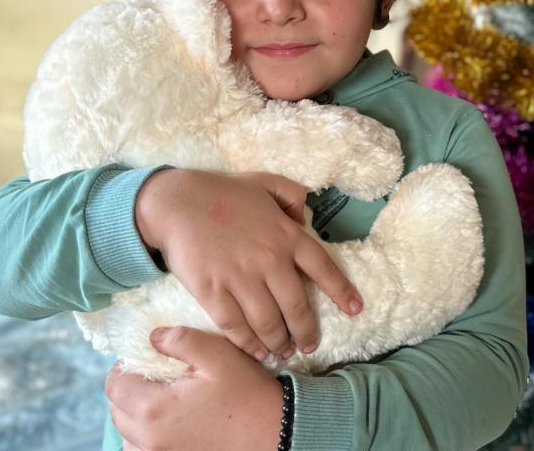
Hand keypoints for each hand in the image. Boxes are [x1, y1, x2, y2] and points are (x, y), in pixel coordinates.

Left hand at [107, 327, 284, 450]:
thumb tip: (153, 337)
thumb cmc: (248, 394)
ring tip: (162, 400)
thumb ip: (181, 340)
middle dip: (130, 389)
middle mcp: (149, 438)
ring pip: (126, 434)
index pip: (114, 385)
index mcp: (155, 408)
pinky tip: (169, 424)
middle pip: (116, 410)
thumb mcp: (219, 356)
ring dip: (135, 415)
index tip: (147, 358)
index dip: (126, 366)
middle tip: (156, 376)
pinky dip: (145, 437)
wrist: (275, 433)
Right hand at [135, 168, 362, 360]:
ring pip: (269, 322)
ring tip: (284, 351)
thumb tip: (305, 220)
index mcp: (286, 235)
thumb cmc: (223, 192)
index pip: (323, 268)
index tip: (356, 310)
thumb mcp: (266, 182)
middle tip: (310, 345)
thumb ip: (292, 197)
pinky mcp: (213, 292)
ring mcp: (241, 279)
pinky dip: (249, 343)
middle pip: (297, 307)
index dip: (342, 292)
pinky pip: (236, 326)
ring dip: (279, 342)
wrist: (177, 203)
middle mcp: (269, 260)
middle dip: (307, 331)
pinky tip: (256, 351)